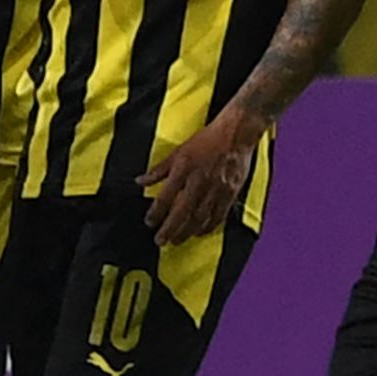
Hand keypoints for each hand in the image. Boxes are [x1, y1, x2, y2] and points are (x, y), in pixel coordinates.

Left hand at [139, 105, 263, 245]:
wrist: (236, 134)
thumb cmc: (207, 140)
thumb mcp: (179, 151)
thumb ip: (159, 170)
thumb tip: (140, 181)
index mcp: (184, 169)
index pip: (166, 196)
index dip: (156, 212)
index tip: (149, 222)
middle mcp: (199, 181)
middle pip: (182, 211)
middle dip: (169, 229)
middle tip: (160, 241)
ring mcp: (216, 188)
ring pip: (200, 217)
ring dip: (187, 231)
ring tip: (176, 240)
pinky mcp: (230, 192)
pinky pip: (218, 215)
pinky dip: (208, 227)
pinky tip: (199, 232)